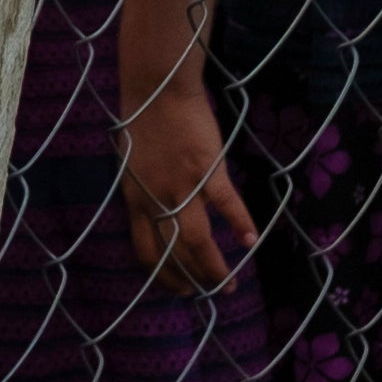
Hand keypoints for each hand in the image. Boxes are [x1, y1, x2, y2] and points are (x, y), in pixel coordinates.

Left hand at [118, 77, 257, 292]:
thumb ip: (143, 191)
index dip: (162, 275)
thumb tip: (153, 213)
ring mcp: (182, 186)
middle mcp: (156, 199)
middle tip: (211, 293)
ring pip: (197, 241)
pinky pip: (227, 206)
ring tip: (229, 284)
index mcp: (135, 198)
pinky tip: (252, 241)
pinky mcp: (207, 170)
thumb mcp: (130, 164)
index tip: (179, 290)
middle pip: (173, 253)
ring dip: (214, 268)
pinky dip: (242, 225)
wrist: (156, 88)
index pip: (146, 250)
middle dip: (192, 279)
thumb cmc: (142, 121)